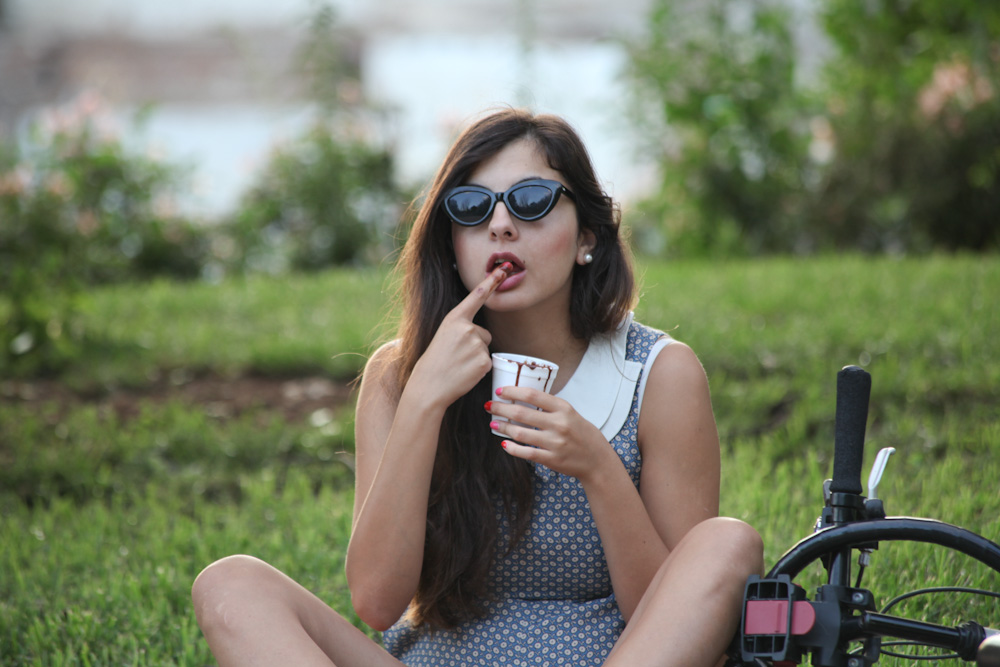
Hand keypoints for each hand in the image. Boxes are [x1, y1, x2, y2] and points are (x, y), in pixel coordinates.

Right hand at [408, 263, 511, 409]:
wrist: (429, 387)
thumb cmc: (434, 362)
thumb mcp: (443, 336)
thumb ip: (462, 329)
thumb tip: (480, 336)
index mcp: (454, 319)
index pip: (476, 296)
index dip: (491, 282)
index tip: (503, 269)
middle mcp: (467, 328)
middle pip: (484, 333)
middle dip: (474, 344)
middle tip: (455, 356)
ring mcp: (476, 345)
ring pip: (485, 348)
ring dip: (475, 357)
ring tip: (458, 365)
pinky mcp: (484, 361)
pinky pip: (487, 362)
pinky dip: (478, 369)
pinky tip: (464, 373)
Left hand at [487, 386, 615, 480]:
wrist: (597, 460)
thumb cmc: (583, 434)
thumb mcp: (571, 414)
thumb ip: (551, 407)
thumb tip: (523, 398)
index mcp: (564, 408)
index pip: (533, 395)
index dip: (513, 391)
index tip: (500, 391)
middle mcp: (559, 424)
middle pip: (522, 413)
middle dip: (501, 408)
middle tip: (490, 406)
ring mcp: (555, 443)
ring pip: (520, 433)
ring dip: (503, 427)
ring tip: (494, 424)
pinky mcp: (551, 459)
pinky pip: (526, 453)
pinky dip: (512, 448)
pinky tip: (504, 443)